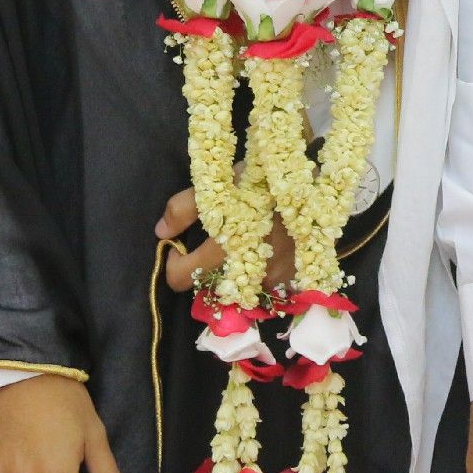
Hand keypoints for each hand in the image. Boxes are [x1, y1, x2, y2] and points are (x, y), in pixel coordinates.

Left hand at [157, 187, 296, 298]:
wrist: (311, 185)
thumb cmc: (260, 181)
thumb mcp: (219, 184)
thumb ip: (183, 208)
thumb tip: (161, 232)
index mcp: (222, 248)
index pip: (182, 278)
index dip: (174, 264)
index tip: (180, 247)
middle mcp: (245, 271)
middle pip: (207, 289)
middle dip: (202, 271)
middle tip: (208, 248)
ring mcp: (269, 279)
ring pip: (235, 291)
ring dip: (230, 276)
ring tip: (235, 251)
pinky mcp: (289, 279)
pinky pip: (263, 288)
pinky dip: (256, 277)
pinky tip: (259, 256)